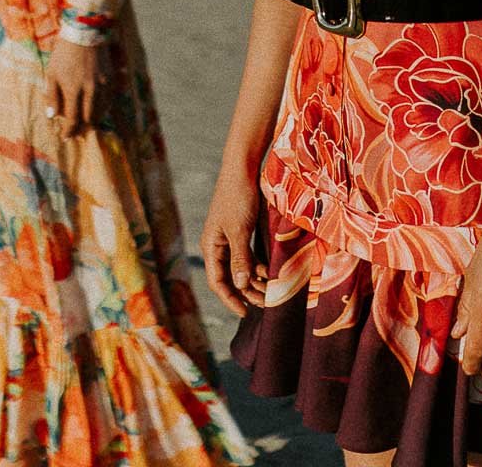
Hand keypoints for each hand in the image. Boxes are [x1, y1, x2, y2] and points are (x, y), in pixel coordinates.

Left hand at [46, 41, 105, 135]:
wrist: (84, 34)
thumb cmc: (63, 54)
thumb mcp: (52, 74)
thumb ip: (52, 97)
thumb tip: (52, 116)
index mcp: (74, 89)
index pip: (73, 119)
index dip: (69, 131)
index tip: (66, 137)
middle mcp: (91, 90)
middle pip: (89, 118)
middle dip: (82, 128)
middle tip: (77, 133)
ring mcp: (103, 84)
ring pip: (101, 111)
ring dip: (94, 119)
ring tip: (87, 123)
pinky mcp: (111, 78)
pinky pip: (109, 100)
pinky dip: (103, 108)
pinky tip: (98, 110)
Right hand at [201, 168, 267, 316]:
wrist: (242, 168)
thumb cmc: (238, 197)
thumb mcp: (240, 230)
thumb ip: (240, 258)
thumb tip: (240, 284)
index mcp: (211, 247)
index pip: (218, 282)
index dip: (230, 299)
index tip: (245, 313)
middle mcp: (217, 245)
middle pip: (229, 277)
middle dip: (246, 292)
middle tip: (266, 304)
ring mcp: (228, 238)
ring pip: (239, 267)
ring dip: (254, 280)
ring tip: (270, 291)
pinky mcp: (239, 231)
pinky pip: (246, 255)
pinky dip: (257, 265)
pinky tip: (269, 272)